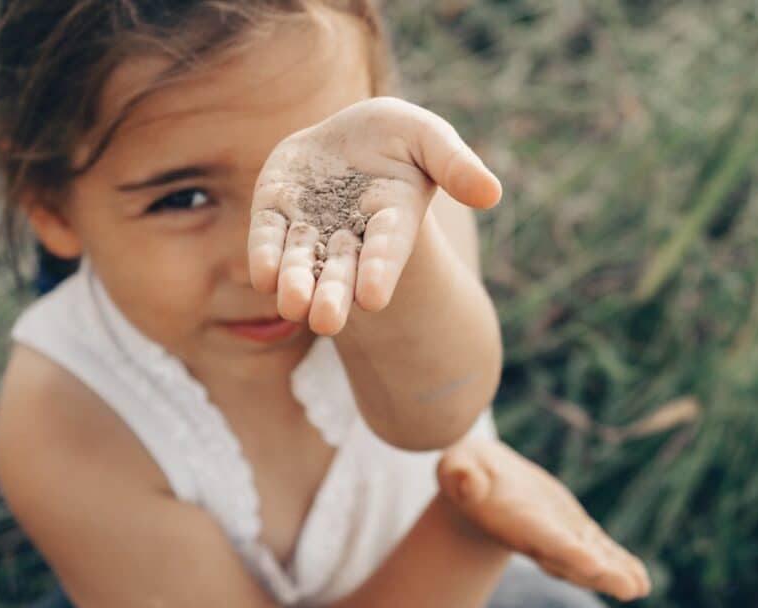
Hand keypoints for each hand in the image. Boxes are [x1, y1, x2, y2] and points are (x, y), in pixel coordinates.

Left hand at [247, 97, 501, 335]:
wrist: (346, 135)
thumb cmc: (397, 137)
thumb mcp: (428, 137)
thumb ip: (455, 164)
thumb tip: (492, 194)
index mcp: (392, 219)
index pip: (386, 249)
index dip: (379, 271)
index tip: (372, 298)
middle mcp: (351, 234)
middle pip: (343, 270)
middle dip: (334, 295)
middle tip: (326, 321)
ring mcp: (311, 226)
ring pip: (302, 262)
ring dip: (297, 284)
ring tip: (292, 305)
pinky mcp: (275, 213)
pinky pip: (268, 238)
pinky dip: (265, 256)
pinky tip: (264, 275)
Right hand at [438, 439, 651, 601]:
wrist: (477, 482)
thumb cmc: (463, 469)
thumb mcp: (456, 463)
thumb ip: (460, 474)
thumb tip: (466, 482)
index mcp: (514, 522)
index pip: (544, 539)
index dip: (567, 550)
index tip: (593, 564)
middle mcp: (538, 538)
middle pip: (572, 559)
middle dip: (601, 574)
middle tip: (630, 589)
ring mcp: (557, 536)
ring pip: (590, 558)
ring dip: (615, 572)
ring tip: (642, 587)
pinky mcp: (571, 529)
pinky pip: (597, 549)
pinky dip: (618, 562)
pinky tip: (642, 579)